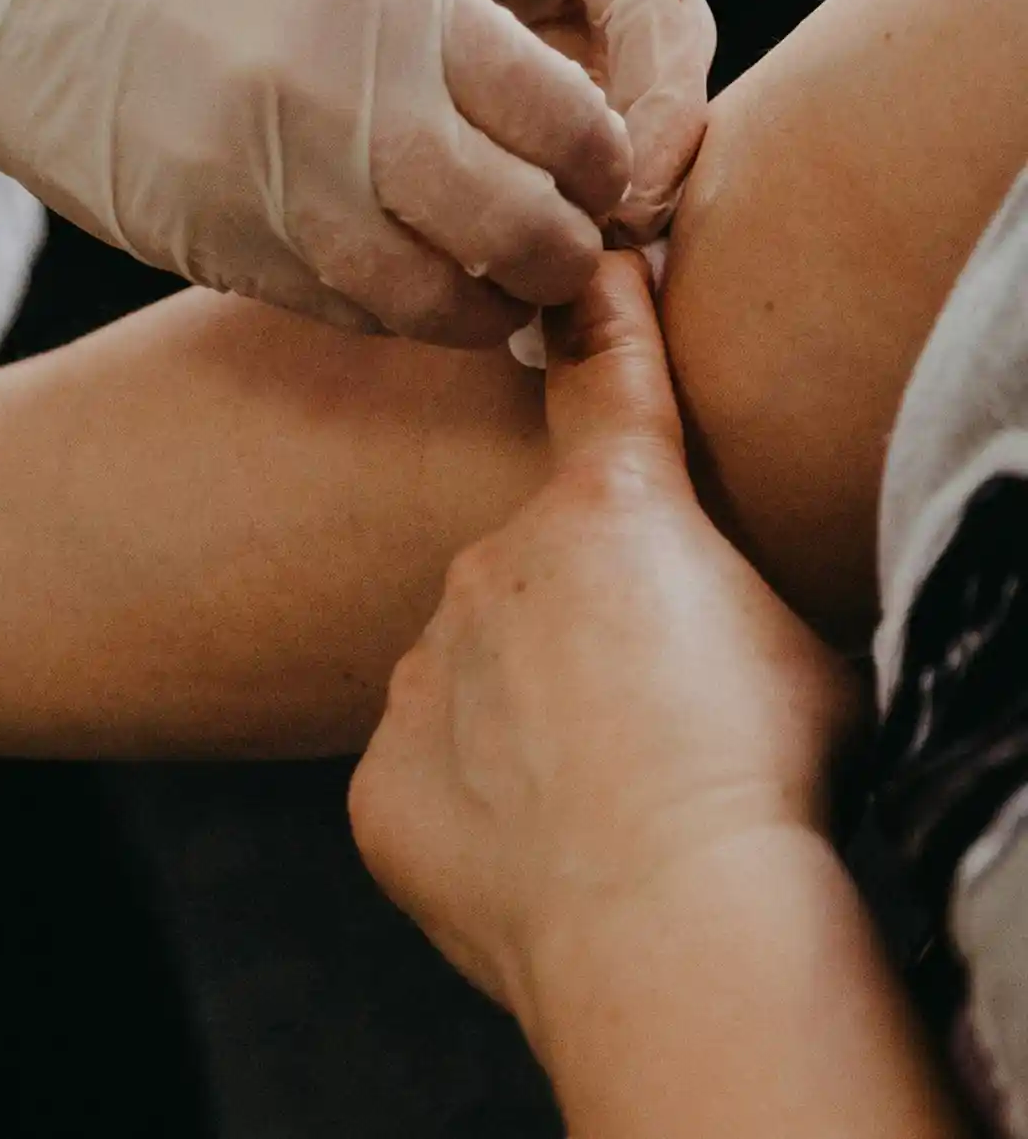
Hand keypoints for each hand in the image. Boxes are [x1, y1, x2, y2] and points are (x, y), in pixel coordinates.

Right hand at [0, 0, 631, 345]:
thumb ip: (436, 41)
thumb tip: (536, 147)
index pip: (565, 116)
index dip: (606, 168)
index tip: (608, 185)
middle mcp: (350, 95)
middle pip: (521, 224)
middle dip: (569, 260)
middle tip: (576, 267)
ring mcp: (277, 181)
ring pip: (435, 296)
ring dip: (488, 312)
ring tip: (505, 304)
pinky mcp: (213, 242)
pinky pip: (343, 309)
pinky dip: (395, 316)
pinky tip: (413, 302)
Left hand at [349, 253, 860, 1020]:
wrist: (671, 917)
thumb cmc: (761, 773)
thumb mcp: (798, 648)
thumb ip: (724, 596)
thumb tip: (712, 616)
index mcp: (608, 512)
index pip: (599, 376)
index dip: (598, 314)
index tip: (585, 264)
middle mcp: (492, 565)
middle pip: (532, 575)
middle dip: (576, 627)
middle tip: (643, 721)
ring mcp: (422, 670)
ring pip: (470, 674)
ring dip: (520, 719)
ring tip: (596, 804)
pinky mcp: (382, 777)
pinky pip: (429, 772)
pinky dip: (473, 804)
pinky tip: (534, 852)